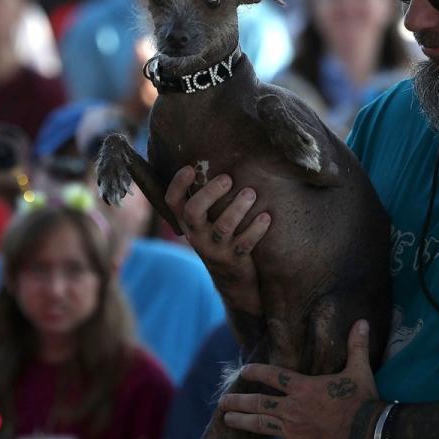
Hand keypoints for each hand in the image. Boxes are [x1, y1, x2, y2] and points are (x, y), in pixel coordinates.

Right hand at [165, 166, 270, 315]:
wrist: (233, 281)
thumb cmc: (220, 237)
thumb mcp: (205, 221)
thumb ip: (205, 197)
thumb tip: (211, 157)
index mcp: (187, 222)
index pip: (172, 201)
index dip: (178, 184)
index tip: (191, 168)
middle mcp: (197, 235)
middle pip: (194, 212)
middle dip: (210, 193)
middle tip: (228, 178)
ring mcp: (215, 249)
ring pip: (222, 227)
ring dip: (237, 208)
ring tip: (250, 193)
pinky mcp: (235, 260)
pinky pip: (245, 244)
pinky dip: (256, 229)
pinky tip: (266, 216)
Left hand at [221, 320, 378, 438]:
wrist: (370, 434)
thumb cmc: (364, 404)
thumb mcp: (360, 372)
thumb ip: (357, 347)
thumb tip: (362, 322)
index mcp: (305, 388)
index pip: (274, 376)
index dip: (256, 372)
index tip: (243, 370)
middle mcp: (294, 408)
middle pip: (258, 403)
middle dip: (238, 401)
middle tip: (222, 401)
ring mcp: (294, 430)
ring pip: (260, 425)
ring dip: (241, 420)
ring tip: (227, 418)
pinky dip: (264, 438)